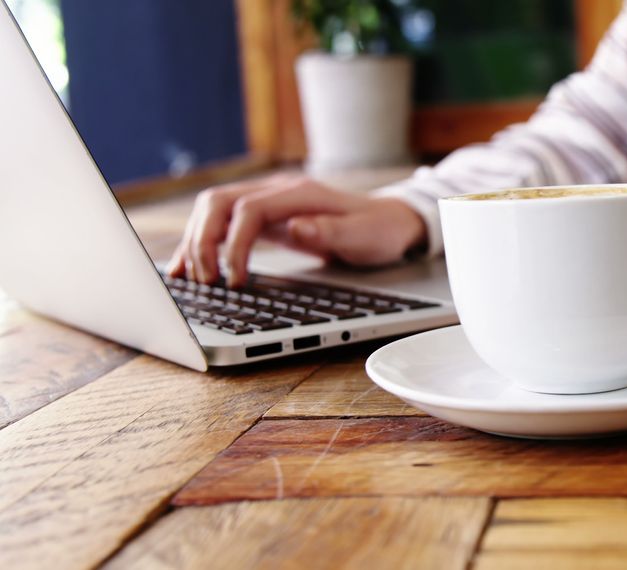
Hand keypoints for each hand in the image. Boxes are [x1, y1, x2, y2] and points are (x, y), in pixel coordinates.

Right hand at [166, 173, 425, 286]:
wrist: (391, 221)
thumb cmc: (379, 231)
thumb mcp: (365, 236)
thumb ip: (332, 231)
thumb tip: (297, 227)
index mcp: (300, 194)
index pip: (248, 209)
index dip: (234, 245)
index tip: (234, 280)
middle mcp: (278, 191)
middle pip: (218, 202)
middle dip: (201, 241)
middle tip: (202, 281)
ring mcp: (268, 202)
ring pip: (213, 210)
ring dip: (195, 241)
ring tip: (186, 278)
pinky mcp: (265, 217)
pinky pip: (223, 223)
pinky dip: (203, 242)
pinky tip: (188, 265)